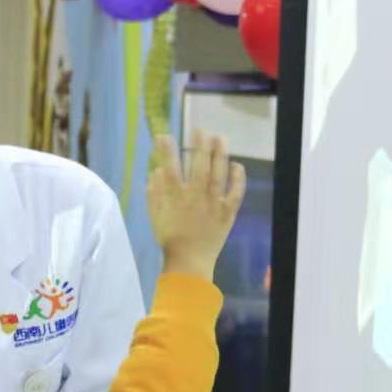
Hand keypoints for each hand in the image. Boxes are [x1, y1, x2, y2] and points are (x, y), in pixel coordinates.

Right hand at [147, 130, 245, 280]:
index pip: (170, 167)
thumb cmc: (170, 238)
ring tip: (219, 138)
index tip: (164, 135)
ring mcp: (214, 203)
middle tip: (200, 130)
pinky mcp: (228, 212)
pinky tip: (237, 165)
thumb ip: (153, 192)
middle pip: (199, 165)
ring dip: (219, 154)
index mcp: (176, 197)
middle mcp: (196, 196)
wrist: (190, 261)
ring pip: (218, 174)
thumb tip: (156, 171)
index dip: (166, 150)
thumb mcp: (154, 215)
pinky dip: (238, 178)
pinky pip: (236, 192)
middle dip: (199, 145)